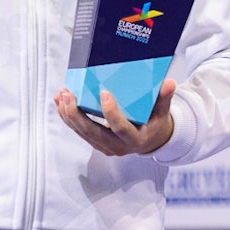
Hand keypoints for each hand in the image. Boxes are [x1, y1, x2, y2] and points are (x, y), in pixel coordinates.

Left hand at [54, 79, 175, 155]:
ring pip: (82, 133)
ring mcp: (105, 146)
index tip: (104, 93)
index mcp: (135, 140)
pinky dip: (67, 117)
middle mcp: (117, 147)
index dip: (111, 113)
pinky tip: (59, 103)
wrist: (150, 141)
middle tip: (69, 95)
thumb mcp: (162, 112)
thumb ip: (164, 98)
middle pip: (93, 133)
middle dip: (78, 114)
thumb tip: (171, 83)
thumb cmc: (155, 122)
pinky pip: (79, 131)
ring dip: (68, 115)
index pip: (121, 128)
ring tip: (61, 95)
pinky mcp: (96, 143)